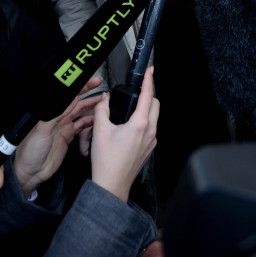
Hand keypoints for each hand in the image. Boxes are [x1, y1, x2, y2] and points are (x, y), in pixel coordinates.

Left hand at [13, 77, 101, 192]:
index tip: (90, 83)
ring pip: (81, 114)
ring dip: (92, 109)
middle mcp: (58, 118)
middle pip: (76, 104)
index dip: (79, 89)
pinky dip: (90, 123)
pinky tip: (97, 120)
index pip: (67, 97)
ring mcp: (64, 127)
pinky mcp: (68, 137)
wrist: (30, 172)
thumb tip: (71, 100)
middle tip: (103, 93)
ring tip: (104, 105)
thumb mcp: (42, 131)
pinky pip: (81, 127)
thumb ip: (56, 115)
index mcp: (50, 114)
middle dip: (89, 97)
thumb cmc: (29, 151)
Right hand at [91, 67, 158, 202]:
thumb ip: (102, 110)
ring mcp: (151, 142)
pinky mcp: (149, 149)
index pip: (148, 96)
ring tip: (133, 107)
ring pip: (155, 117)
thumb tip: (104, 100)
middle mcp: (150, 132)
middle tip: (139, 89)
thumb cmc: (107, 162)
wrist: (111, 185)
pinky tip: (131, 125)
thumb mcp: (100, 131)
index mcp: (140, 125)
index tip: (150, 71)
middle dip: (149, 94)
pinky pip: (151, 129)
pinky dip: (145, 122)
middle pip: (156, 105)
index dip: (149, 81)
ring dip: (147, 109)